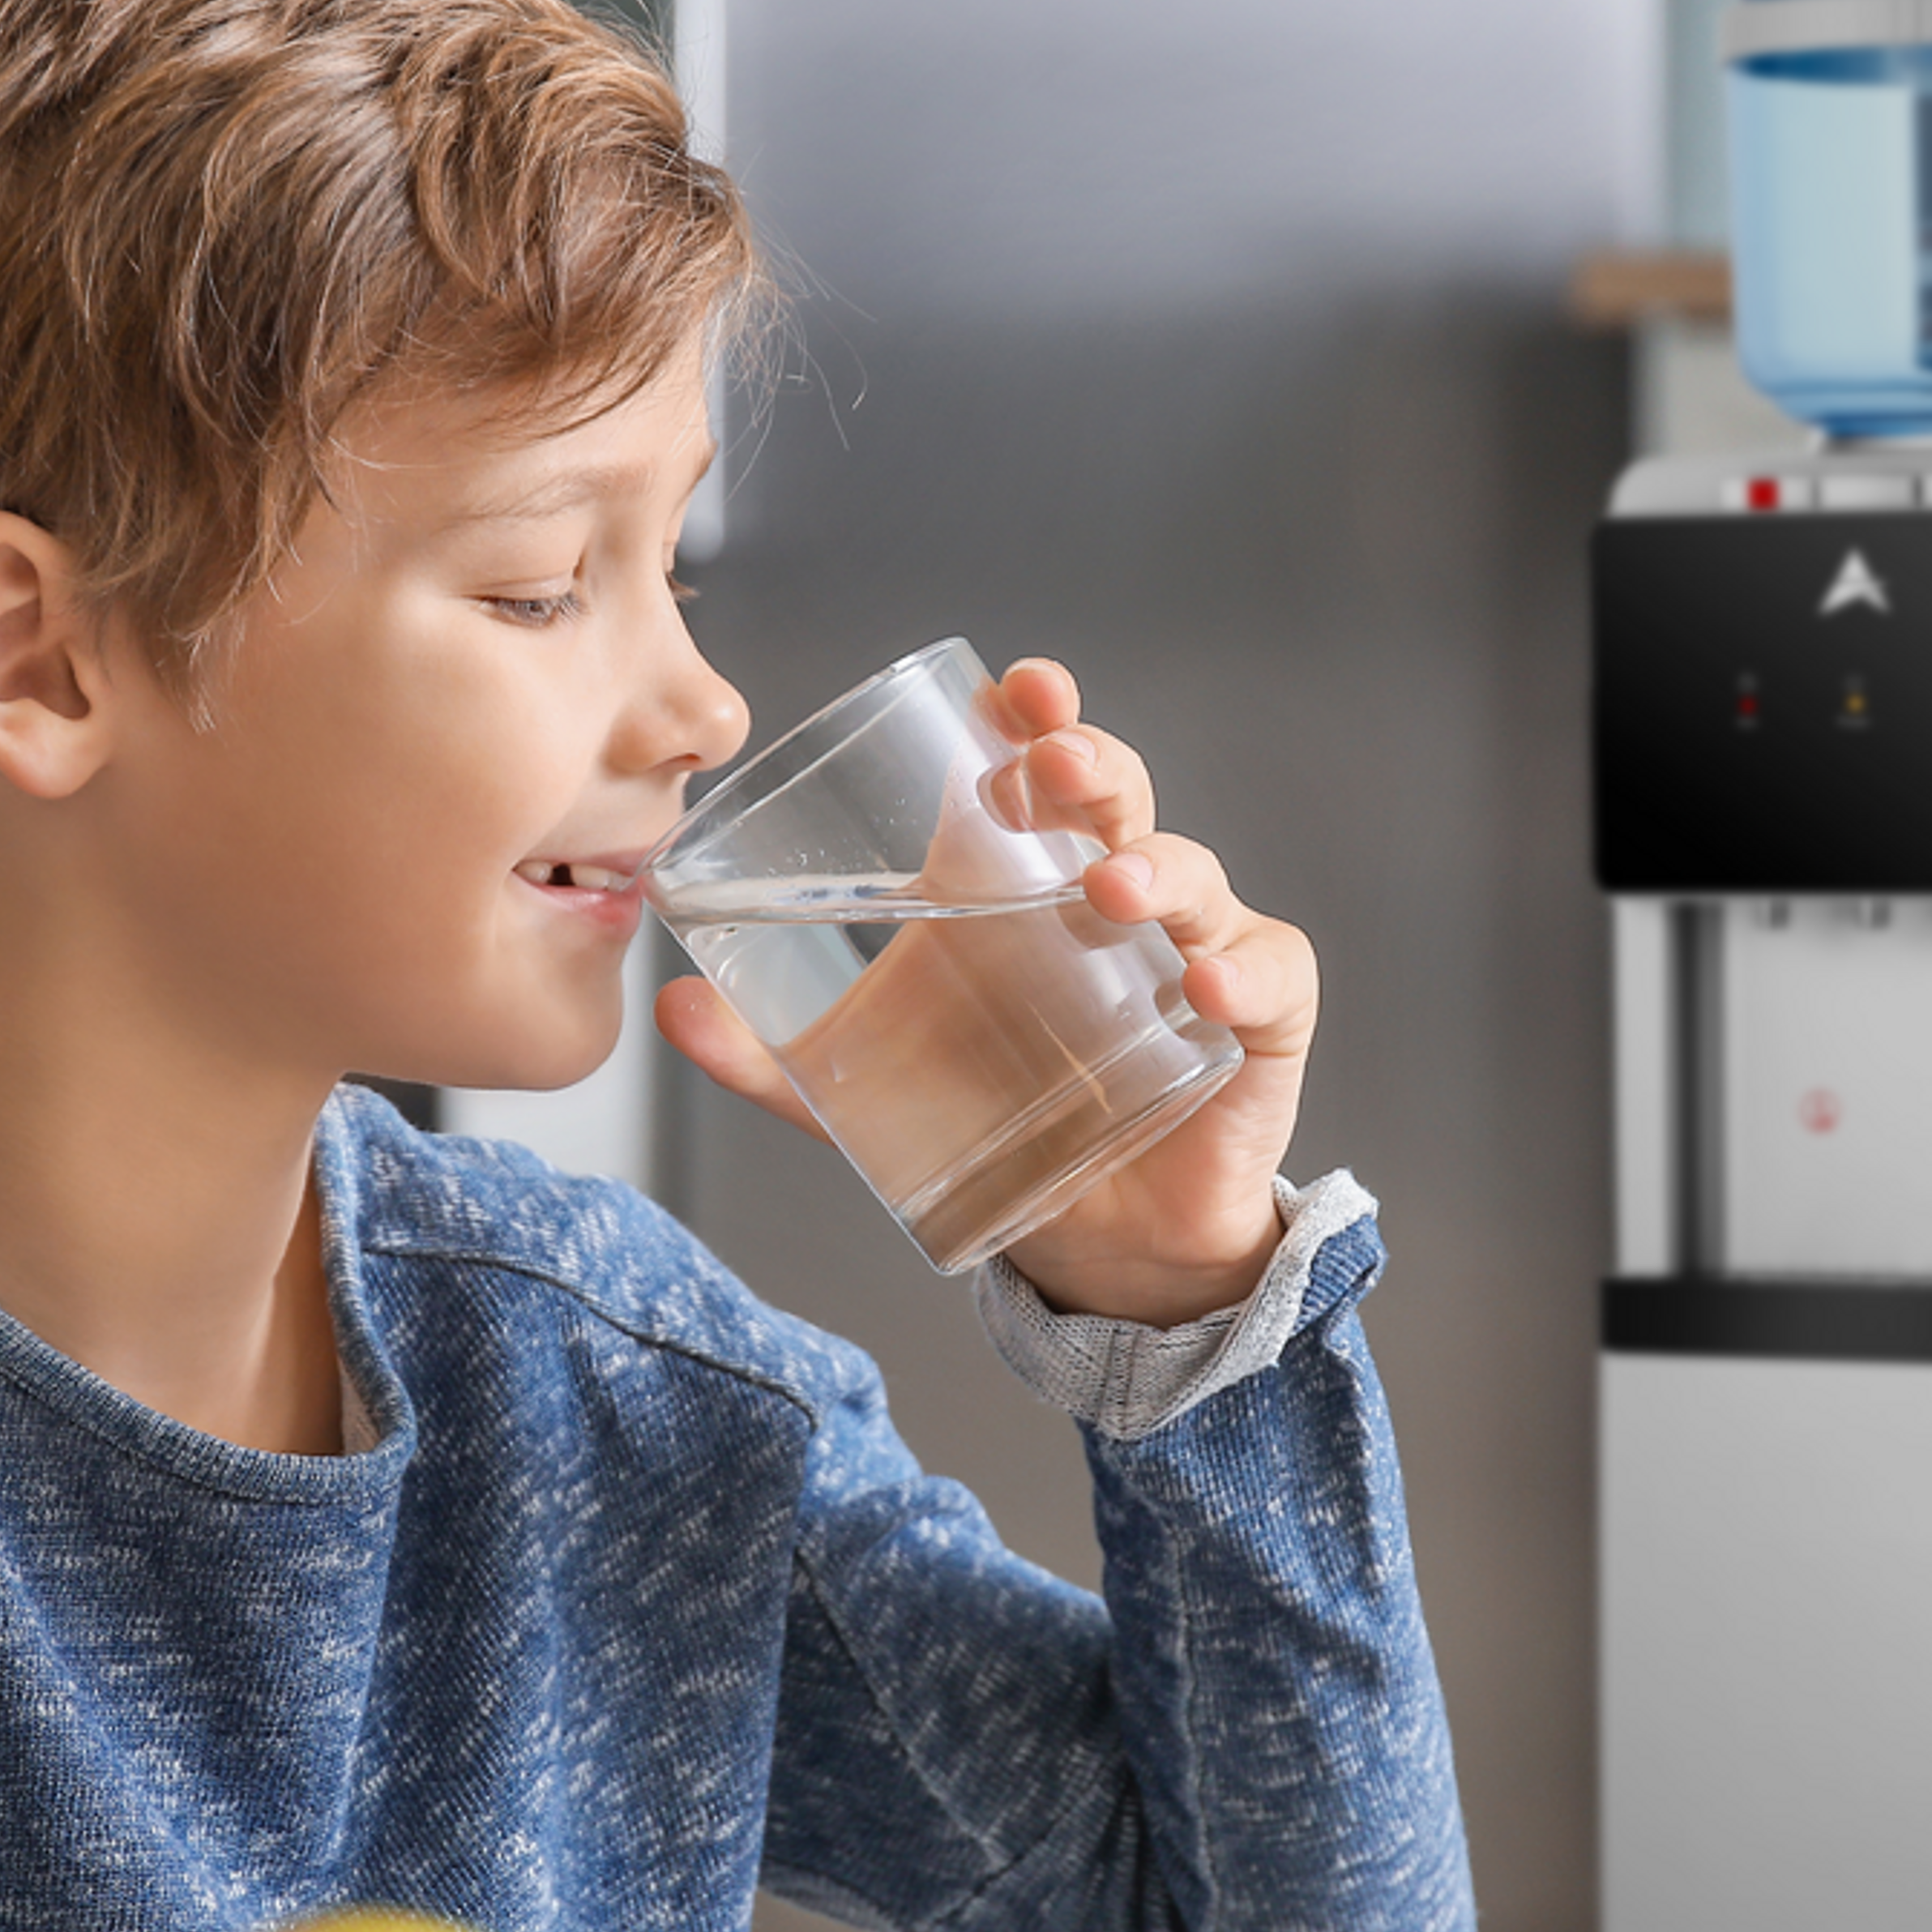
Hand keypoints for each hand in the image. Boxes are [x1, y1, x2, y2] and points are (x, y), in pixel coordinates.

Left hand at [657, 656, 1313, 1325]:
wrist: (1101, 1242)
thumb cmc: (999, 1121)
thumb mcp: (872, 1087)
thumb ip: (773, 1056)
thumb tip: (669, 1008)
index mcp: (1021, 882)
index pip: (1031, 765)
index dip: (1027, 715)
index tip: (1004, 689)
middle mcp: (1113, 893)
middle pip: (1113, 797)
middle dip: (1087, 764)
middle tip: (1051, 760)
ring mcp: (1195, 945)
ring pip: (1189, 876)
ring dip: (1153, 868)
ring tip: (1108, 886)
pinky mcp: (1256, 1017)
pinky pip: (1263, 978)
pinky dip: (1239, 973)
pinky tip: (1202, 985)